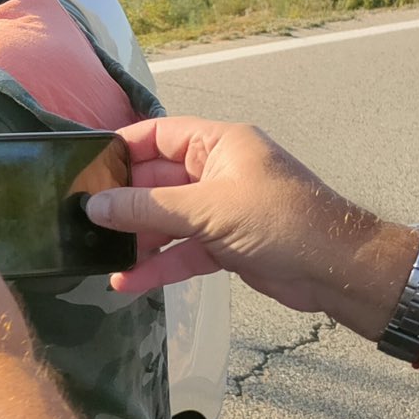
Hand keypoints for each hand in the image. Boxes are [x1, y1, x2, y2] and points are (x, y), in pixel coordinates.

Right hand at [85, 117, 390, 314]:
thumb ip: (147, 208)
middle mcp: (217, 172)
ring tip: (100, 256)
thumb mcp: (207, 209)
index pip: (157, 135)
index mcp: (219, 145)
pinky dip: (157, 264)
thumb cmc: (279, 221)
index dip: (121, 149)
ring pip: (166, 220)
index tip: (85, 169)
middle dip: (123, 202)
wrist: (336, 270)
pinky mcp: (224, 244)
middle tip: (82, 219)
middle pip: (156, 181)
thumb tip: (94, 206)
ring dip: (137, 239)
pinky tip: (128, 282)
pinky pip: (181, 250)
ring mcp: (220, 210)